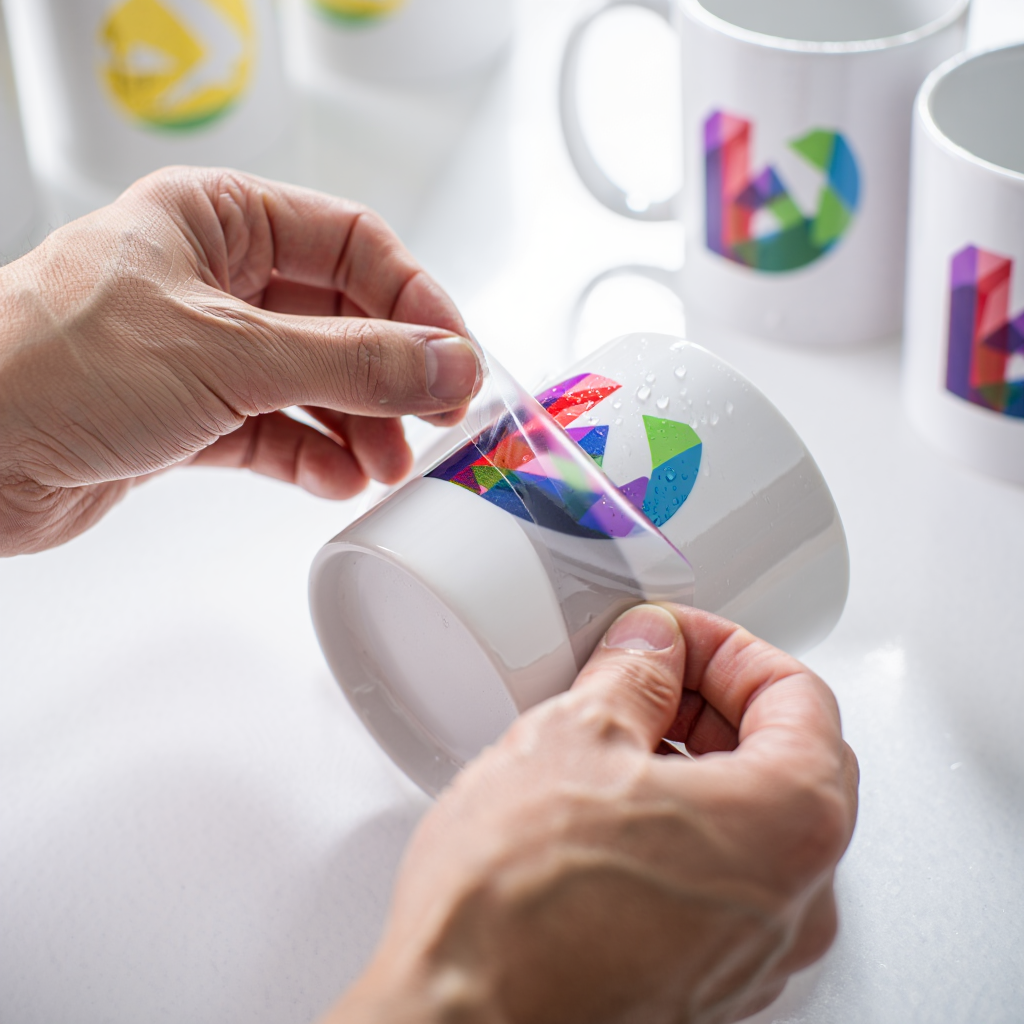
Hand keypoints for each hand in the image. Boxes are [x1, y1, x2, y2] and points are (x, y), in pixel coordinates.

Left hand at [0, 167, 480, 554]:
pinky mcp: (190, 416)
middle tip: (432, 420)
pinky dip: (312, 456)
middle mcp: (215, 279)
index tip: (455, 359)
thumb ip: (352, 362)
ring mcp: (204, 350)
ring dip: (359, 424)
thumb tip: (446, 362)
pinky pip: (277, 431)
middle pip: (341, 318)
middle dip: (390, 374)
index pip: (353, 245)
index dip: (415, 301)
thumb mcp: (230, 352)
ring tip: (385, 465)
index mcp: (218, 219)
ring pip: (314, 380)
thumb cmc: (54, 365)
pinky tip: (336, 481)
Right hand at [333, 604, 858, 1023]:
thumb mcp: (574, 736)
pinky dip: (689, 827)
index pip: (799, 696)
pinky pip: (728, 879)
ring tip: (623, 739)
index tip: (680, 640)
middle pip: (792, 759)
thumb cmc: (516, 904)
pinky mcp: (710, 980)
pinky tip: (617, 809)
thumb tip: (651, 650)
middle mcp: (796, 899)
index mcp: (788, 822)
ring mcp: (756, 951)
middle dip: (720, 703)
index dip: (732, 650)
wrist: (466, 1018)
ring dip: (703, 764)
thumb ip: (634, 673)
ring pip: (760, 822)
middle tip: (653, 676)